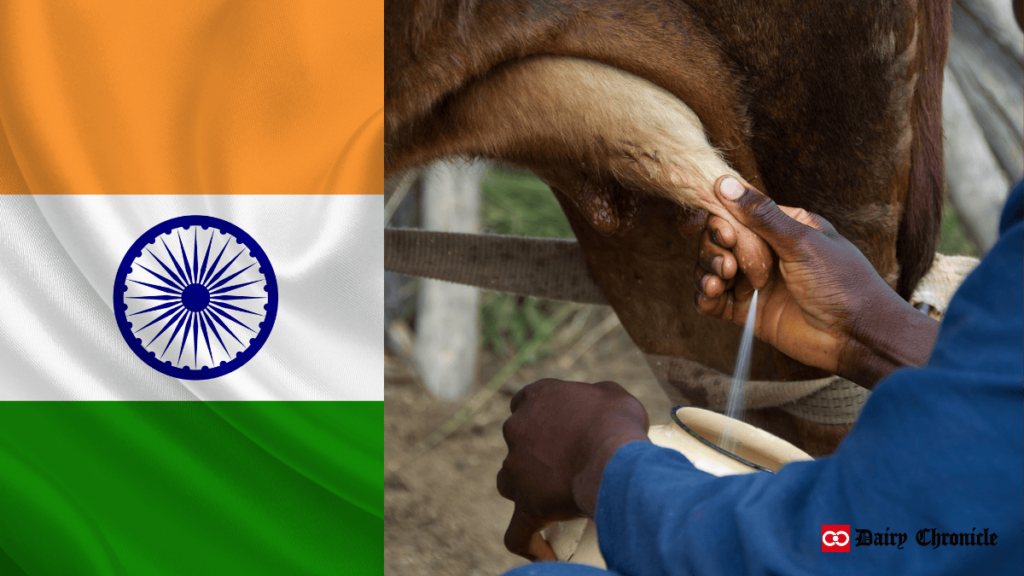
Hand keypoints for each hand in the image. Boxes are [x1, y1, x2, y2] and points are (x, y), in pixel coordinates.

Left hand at [496, 379, 649, 560]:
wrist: (614, 458)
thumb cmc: (617, 423)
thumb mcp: (613, 395)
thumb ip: (596, 396)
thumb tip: (600, 408)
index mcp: (537, 397)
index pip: (525, 401)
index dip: (538, 415)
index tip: (555, 427)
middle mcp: (518, 429)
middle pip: (518, 443)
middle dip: (534, 453)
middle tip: (565, 464)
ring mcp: (516, 469)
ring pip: (510, 482)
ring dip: (525, 489)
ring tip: (552, 501)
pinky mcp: (525, 505)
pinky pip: (517, 532)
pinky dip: (527, 542)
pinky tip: (541, 552)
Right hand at [694, 177, 938, 386]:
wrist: (857, 336)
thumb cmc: (842, 283)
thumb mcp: (802, 242)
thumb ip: (762, 215)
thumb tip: (726, 183)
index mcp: (782, 227)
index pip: (737, 214)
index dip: (721, 222)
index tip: (725, 235)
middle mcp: (765, 252)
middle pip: (718, 241)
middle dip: (713, 250)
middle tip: (729, 266)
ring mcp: (755, 282)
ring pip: (712, 268)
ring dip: (706, 271)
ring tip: (719, 282)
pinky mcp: (748, 311)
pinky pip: (714, 300)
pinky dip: (705, 297)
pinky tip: (711, 296)